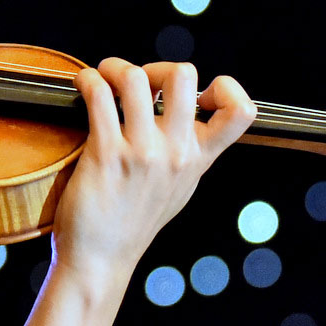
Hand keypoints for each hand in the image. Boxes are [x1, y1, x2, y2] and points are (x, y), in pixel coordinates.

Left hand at [51, 59, 255, 280]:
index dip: (224, 87)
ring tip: (104, 78)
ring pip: (136, 78)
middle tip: (137, 82)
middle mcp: (176, 153)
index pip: (243, 111)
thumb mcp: (179, 186)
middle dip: (156, 66)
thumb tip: (194, 110)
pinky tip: (83, 86)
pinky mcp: (106, 155)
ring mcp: (142, 153)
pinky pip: (99, 96)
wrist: (101, 259)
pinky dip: (88, 80)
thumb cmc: (133, 220)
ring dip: (114, 68)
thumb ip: (191, 150)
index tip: (195, 93)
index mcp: (199, 158)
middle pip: (184, 75)